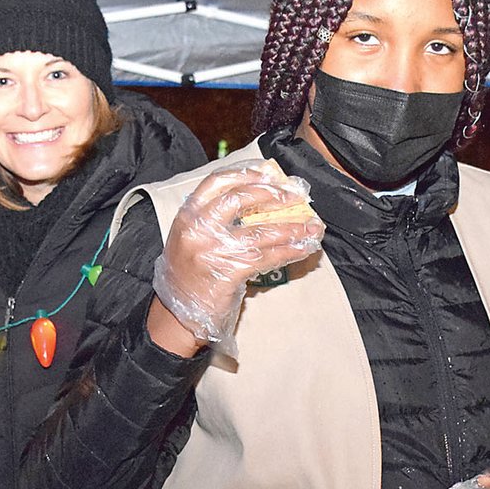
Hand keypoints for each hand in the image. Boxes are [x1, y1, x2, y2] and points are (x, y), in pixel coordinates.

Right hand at [151, 161, 323, 350]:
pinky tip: (303, 248)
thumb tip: (262, 204)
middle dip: (272, 195)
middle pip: (239, 199)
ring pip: (259, 232)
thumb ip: (216, 221)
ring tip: (312, 227)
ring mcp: (212, 250)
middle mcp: (197, 228)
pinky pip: (265, 257)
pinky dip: (288, 251)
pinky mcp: (228, 272)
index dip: (246, 174)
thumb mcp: (192, 240)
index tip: (270, 173)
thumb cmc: (189, 276)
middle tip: (296, 197)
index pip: (217, 182)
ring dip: (291, 228)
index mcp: (187, 215)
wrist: (176, 315)